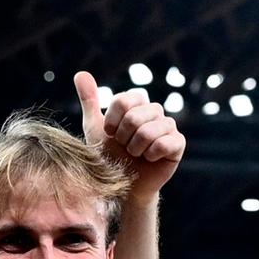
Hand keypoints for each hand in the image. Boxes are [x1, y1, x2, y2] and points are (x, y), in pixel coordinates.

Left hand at [75, 70, 184, 200]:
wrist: (123, 185)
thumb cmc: (110, 156)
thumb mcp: (95, 128)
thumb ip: (90, 101)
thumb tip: (80, 73)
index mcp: (136, 103)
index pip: (123, 101)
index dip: (112, 122)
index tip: (110, 134)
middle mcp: (154, 110)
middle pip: (134, 116)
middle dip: (123, 138)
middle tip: (124, 148)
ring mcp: (168, 126)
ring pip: (148, 131)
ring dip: (135, 149)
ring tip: (135, 155)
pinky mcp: (178, 143)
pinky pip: (164, 143)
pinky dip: (150, 155)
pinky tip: (149, 159)